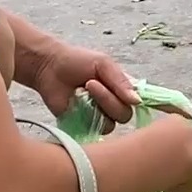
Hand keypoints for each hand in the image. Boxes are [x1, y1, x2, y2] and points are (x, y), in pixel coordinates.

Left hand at [26, 42, 140, 126]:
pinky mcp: (85, 125)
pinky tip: (76, 102)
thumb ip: (121, 81)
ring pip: (110, 124)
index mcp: (123, 88)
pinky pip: (93, 129)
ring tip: (82, 91)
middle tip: (91, 83)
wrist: (48, 67)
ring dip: (96, 106)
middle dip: (108, 100)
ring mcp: (100, 116)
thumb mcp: (103, 64)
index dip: (144, 103)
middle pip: (125, 115)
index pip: (141, 101)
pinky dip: (85, 116)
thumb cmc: (76, 61)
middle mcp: (115, 104)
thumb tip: (138, 101)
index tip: (138, 100)